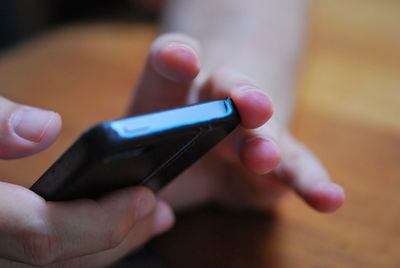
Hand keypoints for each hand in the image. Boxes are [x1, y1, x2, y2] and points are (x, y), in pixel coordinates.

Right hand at [0, 97, 173, 266]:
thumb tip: (46, 128)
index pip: (42, 236)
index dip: (99, 223)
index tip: (143, 197)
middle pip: (61, 259)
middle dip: (118, 236)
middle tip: (160, 210)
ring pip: (59, 265)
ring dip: (107, 243)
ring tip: (148, 217)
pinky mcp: (6, 248)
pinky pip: (49, 258)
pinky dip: (84, 244)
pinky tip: (111, 223)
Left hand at [129, 33, 344, 212]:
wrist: (207, 152)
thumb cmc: (168, 151)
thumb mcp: (144, 158)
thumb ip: (140, 178)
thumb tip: (149, 203)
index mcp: (174, 95)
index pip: (168, 66)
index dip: (175, 58)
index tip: (183, 60)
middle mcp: (217, 104)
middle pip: (228, 89)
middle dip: (241, 98)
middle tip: (250, 108)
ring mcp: (251, 131)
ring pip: (265, 127)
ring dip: (267, 139)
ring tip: (267, 156)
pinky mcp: (278, 163)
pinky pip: (297, 169)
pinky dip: (311, 183)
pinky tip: (328, 198)